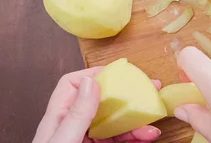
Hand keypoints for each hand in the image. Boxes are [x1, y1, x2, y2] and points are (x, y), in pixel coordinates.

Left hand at [32, 67, 161, 142]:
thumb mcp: (63, 142)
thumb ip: (75, 115)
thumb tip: (91, 82)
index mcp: (57, 120)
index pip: (72, 86)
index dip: (93, 74)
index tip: (118, 73)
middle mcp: (73, 129)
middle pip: (100, 102)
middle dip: (125, 96)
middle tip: (148, 88)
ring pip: (115, 124)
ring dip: (135, 120)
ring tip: (153, 122)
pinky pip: (120, 142)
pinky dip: (136, 138)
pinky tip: (148, 137)